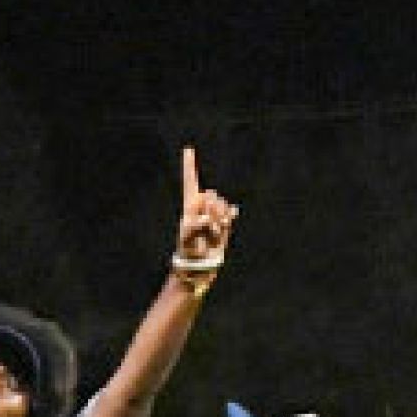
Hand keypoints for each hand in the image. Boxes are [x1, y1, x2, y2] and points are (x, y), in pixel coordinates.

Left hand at [173, 147, 237, 267]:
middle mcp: (202, 207)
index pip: (190, 183)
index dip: (189, 166)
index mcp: (189, 207)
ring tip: (212, 234)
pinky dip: (228, 217)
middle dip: (212, 209)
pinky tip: (228, 221)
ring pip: (222, 205)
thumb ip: (197, 222)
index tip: (187, 149)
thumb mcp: (187, 237)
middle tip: (207, 228)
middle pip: (211, 195)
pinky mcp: (223, 223)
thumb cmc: (188, 251)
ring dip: (219, 219)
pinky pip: (229, 213)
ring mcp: (214, 215)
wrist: (199, 266)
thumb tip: (208, 214)